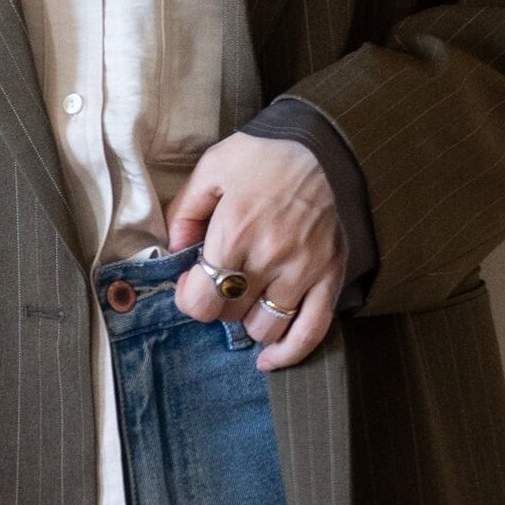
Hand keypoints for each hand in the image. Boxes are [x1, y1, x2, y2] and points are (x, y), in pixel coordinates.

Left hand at [162, 132, 347, 370]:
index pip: (200, 301)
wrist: (328, 145)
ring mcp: (303, 272)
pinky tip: (269, 359)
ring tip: (247, 300)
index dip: (188, 299)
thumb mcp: (213, 167)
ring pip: (265, 328)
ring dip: (248, 321)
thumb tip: (174, 252)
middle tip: (221, 282)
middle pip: (229, 315)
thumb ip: (185, 211)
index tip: (191, 283)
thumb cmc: (267, 153)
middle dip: (217, 304)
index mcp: (234, 231)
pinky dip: (289, 353)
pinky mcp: (330, 278)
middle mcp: (269, 258)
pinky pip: (311, 331)